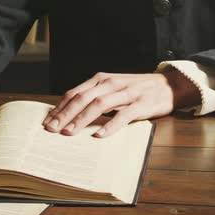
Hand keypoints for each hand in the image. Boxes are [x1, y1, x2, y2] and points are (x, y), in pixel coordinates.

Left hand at [43, 69, 193, 138]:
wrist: (167, 85)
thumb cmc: (136, 89)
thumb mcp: (112, 87)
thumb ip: (94, 96)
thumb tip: (69, 112)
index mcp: (102, 79)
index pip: (75, 93)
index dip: (60, 107)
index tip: (47, 121)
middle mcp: (111, 83)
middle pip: (83, 98)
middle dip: (65, 114)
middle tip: (51, 130)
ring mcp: (126, 93)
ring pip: (99, 105)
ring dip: (81, 119)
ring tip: (69, 133)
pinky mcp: (141, 104)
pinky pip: (123, 115)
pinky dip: (110, 126)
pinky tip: (99, 135)